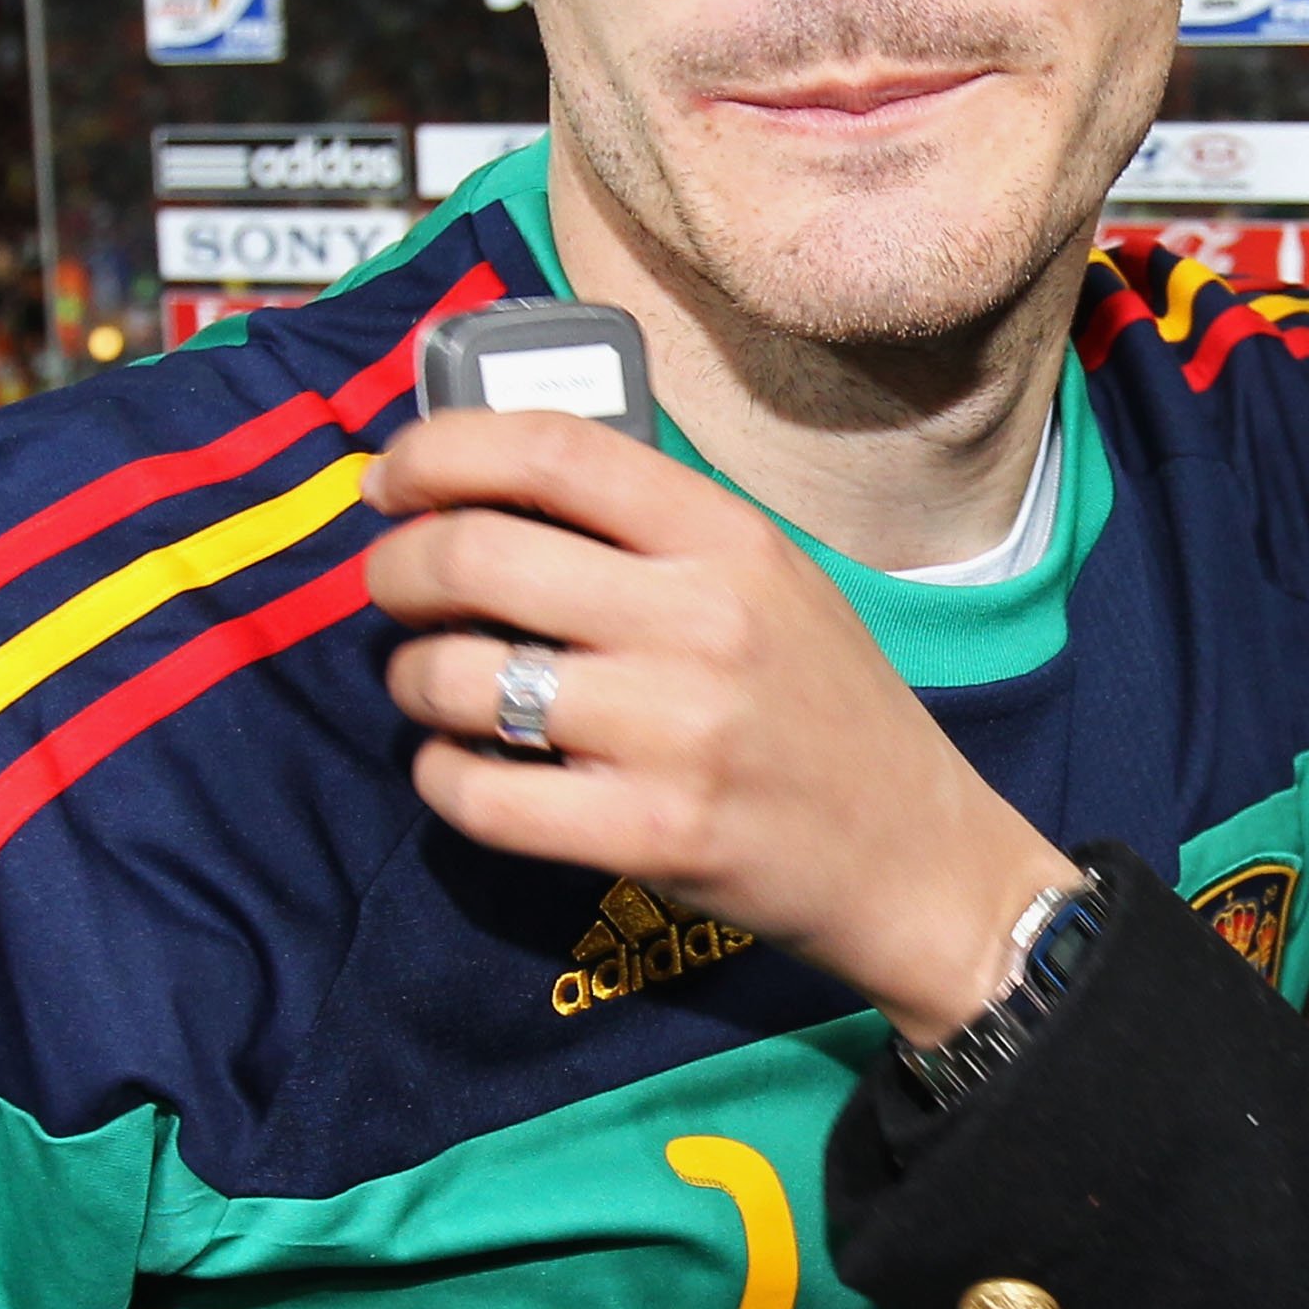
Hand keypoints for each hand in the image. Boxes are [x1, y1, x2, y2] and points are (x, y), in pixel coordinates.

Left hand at [361, 409, 1079, 1046]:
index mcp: (730, 539)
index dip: (439, 451)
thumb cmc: (826, 709)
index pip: (550, 450)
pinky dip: (441, 777)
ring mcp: (675, 733)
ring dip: (411, 679)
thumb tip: (487, 488)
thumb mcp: (773, 582)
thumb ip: (653, 531)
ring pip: (456, 678)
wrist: (916, 859)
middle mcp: (702, 622)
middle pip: (474, 554)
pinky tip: (461, 769)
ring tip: (433, 686)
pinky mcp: (649, 834)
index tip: (392, 480)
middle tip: (394, 590)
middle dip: (396, 570)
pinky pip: (478, 795)